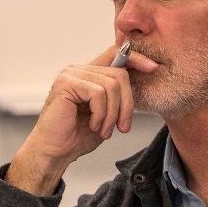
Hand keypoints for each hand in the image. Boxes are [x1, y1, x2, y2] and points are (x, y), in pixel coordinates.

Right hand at [7, 43, 156, 194]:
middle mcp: (79, 69)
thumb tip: (142, 78)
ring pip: (112, 85)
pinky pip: (98, 94)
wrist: (55, 152)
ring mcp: (71, 74)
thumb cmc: (78, 136)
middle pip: (120, 74)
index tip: (152, 68)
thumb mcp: (107, 114)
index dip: (136, 58)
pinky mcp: (66, 83)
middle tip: (123, 127)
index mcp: (89, 74)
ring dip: (113, 114)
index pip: (116, 54)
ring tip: (104, 130)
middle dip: (127, 104)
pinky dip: (101, 114)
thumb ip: (118, 96)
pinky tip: (93, 126)